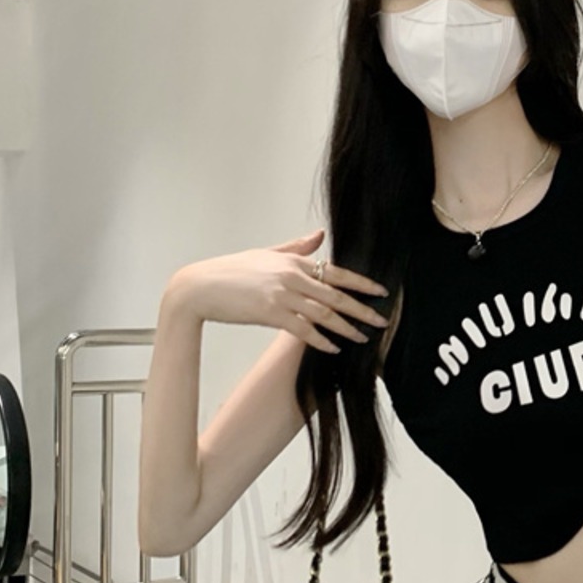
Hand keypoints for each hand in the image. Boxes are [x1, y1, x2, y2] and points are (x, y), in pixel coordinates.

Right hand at [171, 228, 389, 353]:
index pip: (337, 273)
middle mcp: (292, 277)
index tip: (382, 293)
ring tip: (363, 338)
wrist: (200, 286)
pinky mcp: (270, 314)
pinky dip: (321, 340)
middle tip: (383, 321)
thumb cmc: (231, 270)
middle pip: (337, 296)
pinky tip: (333, 348)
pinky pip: (303, 330)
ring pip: (324, 315)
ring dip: (346, 328)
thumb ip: (296, 247)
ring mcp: (282, 296)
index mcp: (294, 261)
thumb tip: (321, 234)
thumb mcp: (266, 253)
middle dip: (363, 310)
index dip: (362, 284)